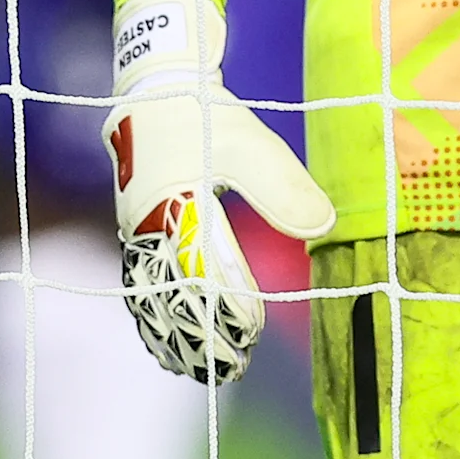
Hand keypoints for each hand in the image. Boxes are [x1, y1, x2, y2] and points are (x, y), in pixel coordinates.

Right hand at [100, 0, 334, 382]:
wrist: (155, 89)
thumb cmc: (205, 114)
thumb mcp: (251, 144)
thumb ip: (284, 186)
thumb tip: (324, 226)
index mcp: (175, 202)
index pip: (204, 267)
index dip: (229, 303)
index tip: (252, 330)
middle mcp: (147, 222)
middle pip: (173, 292)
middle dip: (202, 333)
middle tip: (233, 366)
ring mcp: (135, 229)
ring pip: (151, 294)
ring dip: (176, 334)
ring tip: (202, 369)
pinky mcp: (135, 231)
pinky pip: (141, 284)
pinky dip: (156, 317)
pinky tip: (170, 344)